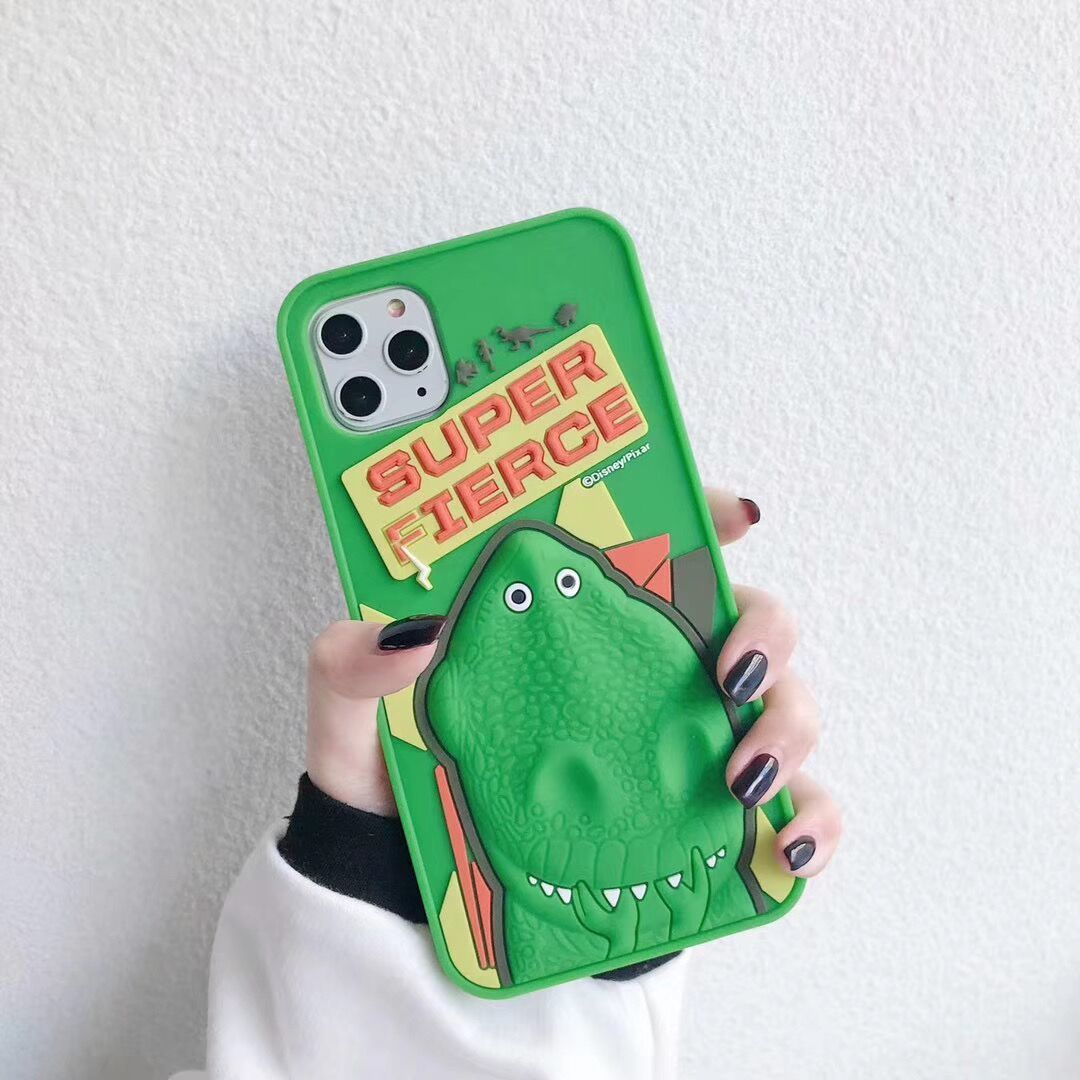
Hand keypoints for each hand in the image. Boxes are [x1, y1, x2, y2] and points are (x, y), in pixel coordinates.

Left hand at [305, 488, 840, 877]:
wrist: (415, 904)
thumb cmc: (401, 792)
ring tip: (745, 774)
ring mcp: (680, 746)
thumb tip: (409, 633)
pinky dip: (811, 820)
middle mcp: (643, 673)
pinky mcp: (703, 824)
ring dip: (790, 726)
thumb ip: (351, 667)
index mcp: (575, 625)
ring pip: (783, 703)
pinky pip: (790, 809)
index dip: (705, 515)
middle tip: (731, 668)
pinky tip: (787, 845)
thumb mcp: (354, 722)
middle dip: (766, 630)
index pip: (657, 546)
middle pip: (745, 617)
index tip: (734, 516)